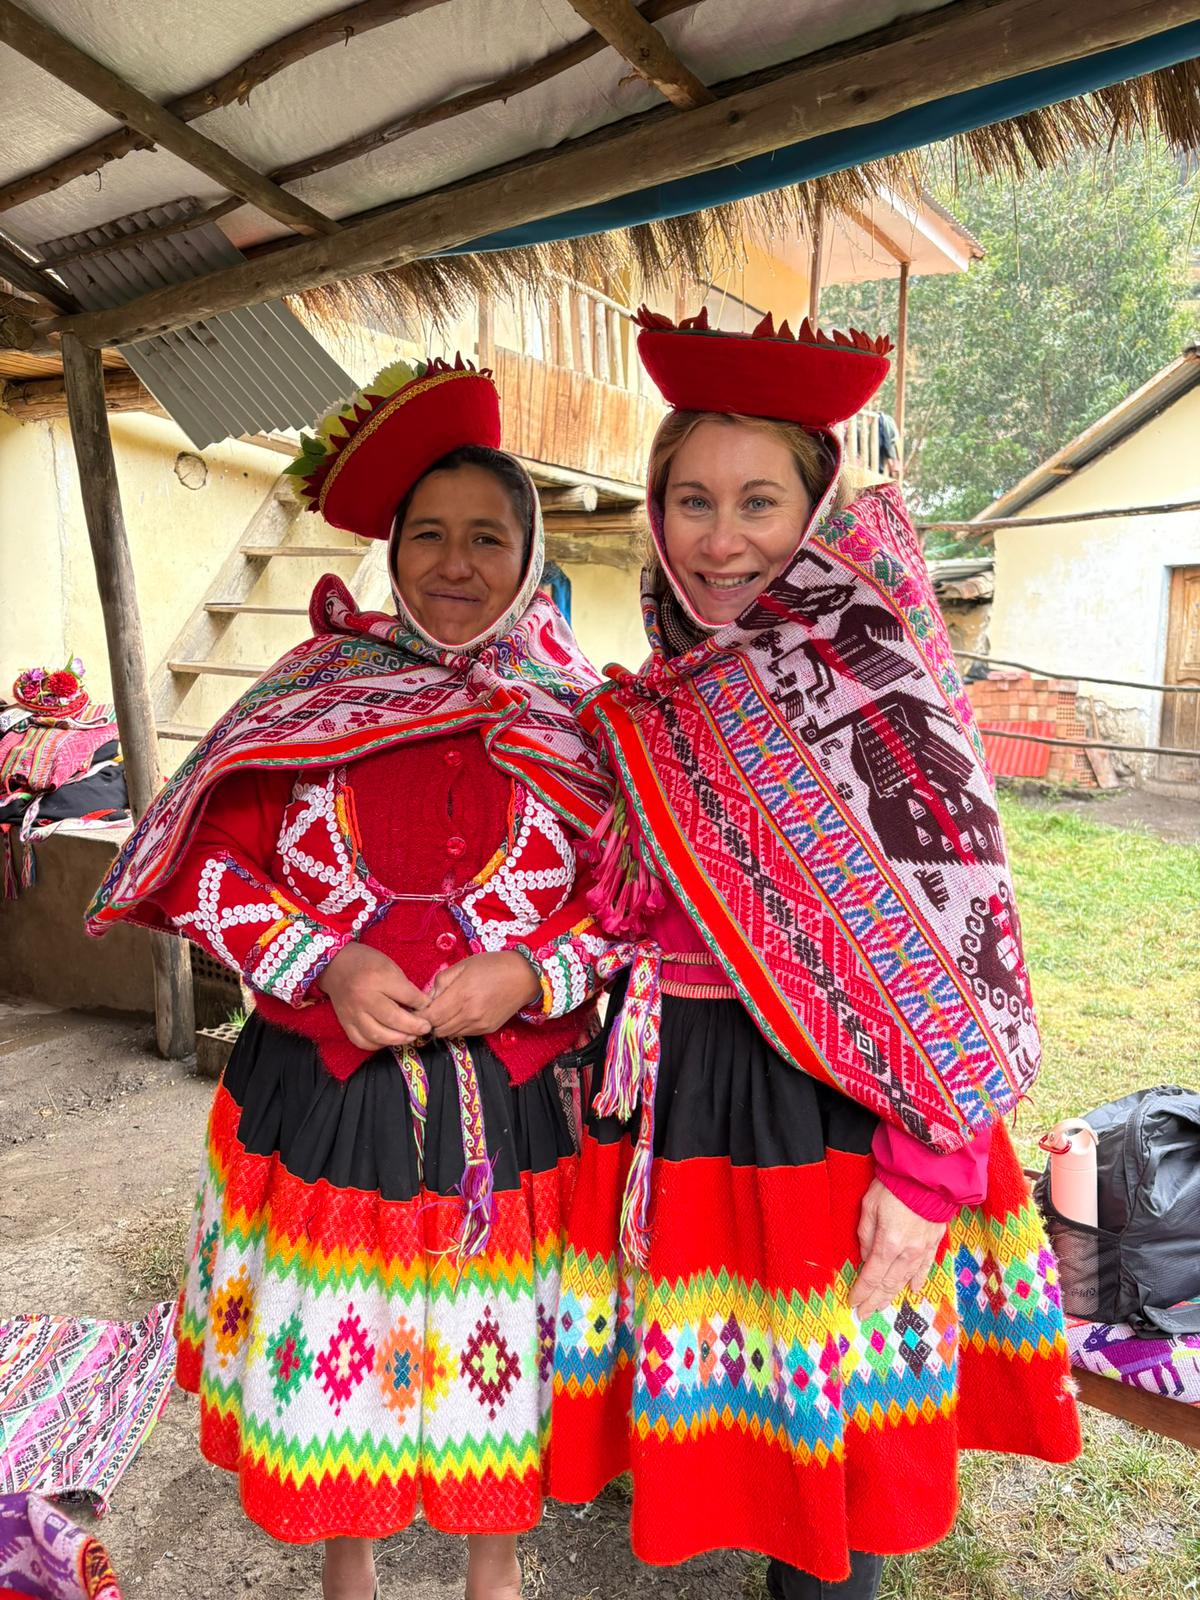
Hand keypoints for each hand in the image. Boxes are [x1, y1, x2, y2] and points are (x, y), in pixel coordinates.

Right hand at [317, 943, 429, 1050]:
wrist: (336, 965)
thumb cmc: (367, 963)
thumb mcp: (390, 966)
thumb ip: (405, 987)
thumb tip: (422, 1007)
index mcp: (377, 977)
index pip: (406, 995)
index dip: (422, 1004)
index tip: (429, 1007)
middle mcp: (363, 997)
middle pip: (393, 1018)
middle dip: (414, 1026)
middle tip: (425, 1028)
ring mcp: (352, 1013)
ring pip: (378, 1034)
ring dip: (398, 1039)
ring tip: (410, 1036)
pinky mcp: (345, 1023)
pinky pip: (362, 1041)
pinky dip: (378, 1044)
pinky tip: (389, 1039)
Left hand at [423, 952, 541, 1039]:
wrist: (524, 976)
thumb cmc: (492, 966)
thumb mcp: (463, 965)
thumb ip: (441, 982)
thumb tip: (427, 999)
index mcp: (461, 995)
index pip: (430, 1017)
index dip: (418, 1017)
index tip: (414, 1011)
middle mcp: (470, 1014)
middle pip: (437, 1030)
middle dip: (428, 1023)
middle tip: (427, 1012)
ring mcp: (479, 1024)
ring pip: (449, 1034)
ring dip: (442, 1026)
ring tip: (444, 1012)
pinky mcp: (487, 1030)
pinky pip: (463, 1034)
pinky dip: (456, 1027)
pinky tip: (460, 1014)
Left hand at [848, 1179, 946, 1317]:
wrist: (928, 1175)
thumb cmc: (893, 1186)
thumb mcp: (869, 1206)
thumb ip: (865, 1235)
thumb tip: (865, 1258)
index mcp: (887, 1244)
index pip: (871, 1277)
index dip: (862, 1292)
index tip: (853, 1303)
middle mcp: (906, 1252)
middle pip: (888, 1284)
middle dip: (874, 1300)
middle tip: (864, 1313)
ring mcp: (922, 1249)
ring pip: (905, 1279)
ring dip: (892, 1295)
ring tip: (882, 1306)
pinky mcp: (934, 1242)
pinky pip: (925, 1267)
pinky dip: (918, 1280)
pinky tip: (912, 1290)